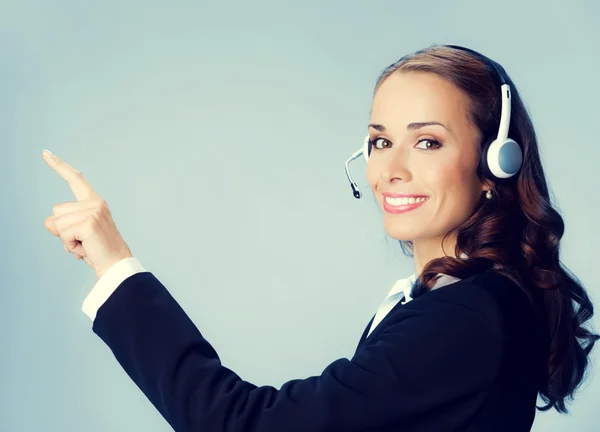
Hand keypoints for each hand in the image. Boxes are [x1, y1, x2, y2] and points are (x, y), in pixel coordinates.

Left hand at [42, 149, 132, 279]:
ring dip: (66, 239)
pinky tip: (84, 248)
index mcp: (94, 201)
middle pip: (56, 210)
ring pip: (57, 223)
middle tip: (82, 240)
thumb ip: (61, 224)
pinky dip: (69, 245)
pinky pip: (63, 234)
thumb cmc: (97, 250)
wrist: (115, 264)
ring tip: (84, 244)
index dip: (59, 166)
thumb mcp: (75, 233)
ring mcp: (93, 211)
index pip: (75, 179)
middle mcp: (95, 203)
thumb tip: (48, 222)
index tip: (45, 153)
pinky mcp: (89, 223)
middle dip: (62, 229)